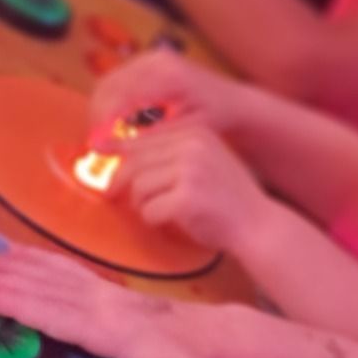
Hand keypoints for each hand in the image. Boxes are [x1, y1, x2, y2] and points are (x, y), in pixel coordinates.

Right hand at [0, 245, 219, 357]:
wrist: (216, 339)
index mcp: (110, 327)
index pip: (54, 312)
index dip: (16, 303)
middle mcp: (102, 303)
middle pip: (43, 287)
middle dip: (1, 279)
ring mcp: (104, 293)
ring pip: (49, 273)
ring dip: (11, 265)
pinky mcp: (106, 291)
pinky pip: (65, 269)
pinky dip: (37, 259)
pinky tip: (15, 253)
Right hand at [87, 49, 250, 144]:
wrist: (235, 103)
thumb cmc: (214, 121)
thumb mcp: (183, 133)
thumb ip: (145, 139)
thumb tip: (106, 147)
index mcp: (167, 75)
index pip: (118, 96)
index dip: (102, 124)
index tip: (97, 147)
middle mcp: (156, 60)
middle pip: (106, 87)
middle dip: (97, 118)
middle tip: (97, 145)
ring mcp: (151, 58)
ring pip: (107, 84)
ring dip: (101, 111)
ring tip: (106, 138)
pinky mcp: (148, 63)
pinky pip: (117, 82)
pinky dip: (111, 104)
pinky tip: (117, 126)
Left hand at [110, 118, 266, 251]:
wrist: (259, 225)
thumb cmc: (225, 199)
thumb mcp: (202, 162)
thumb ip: (169, 154)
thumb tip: (117, 149)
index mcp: (196, 132)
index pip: (145, 137)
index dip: (118, 147)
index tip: (98, 150)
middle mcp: (193, 145)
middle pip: (136, 161)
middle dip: (121, 182)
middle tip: (110, 195)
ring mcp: (191, 170)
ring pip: (139, 187)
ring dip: (143, 205)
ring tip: (162, 212)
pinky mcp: (187, 198)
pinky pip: (150, 210)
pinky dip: (155, 220)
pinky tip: (173, 222)